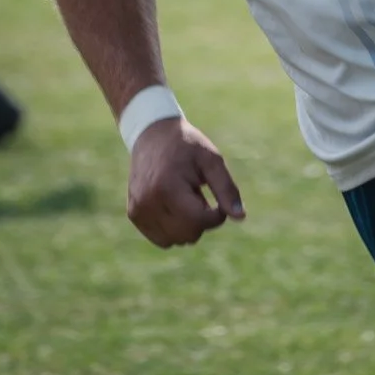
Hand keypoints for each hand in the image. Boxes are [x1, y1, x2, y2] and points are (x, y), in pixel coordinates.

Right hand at [127, 117, 245, 247]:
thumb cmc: (187, 146)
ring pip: (175, 240)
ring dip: (187, 225)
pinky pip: (162, 239)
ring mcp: (138, 210)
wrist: (153, 133)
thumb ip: (226, 189)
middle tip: (197, 194)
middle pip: (189, 235)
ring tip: (183, 198)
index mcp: (167, 187)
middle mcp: (148, 202)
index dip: (217, 214)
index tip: (217, 198)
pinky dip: (173, 229)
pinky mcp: (134, 214)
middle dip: (201, 220)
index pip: (200, 221)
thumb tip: (240, 217)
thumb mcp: (211, 160)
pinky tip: (173, 206)